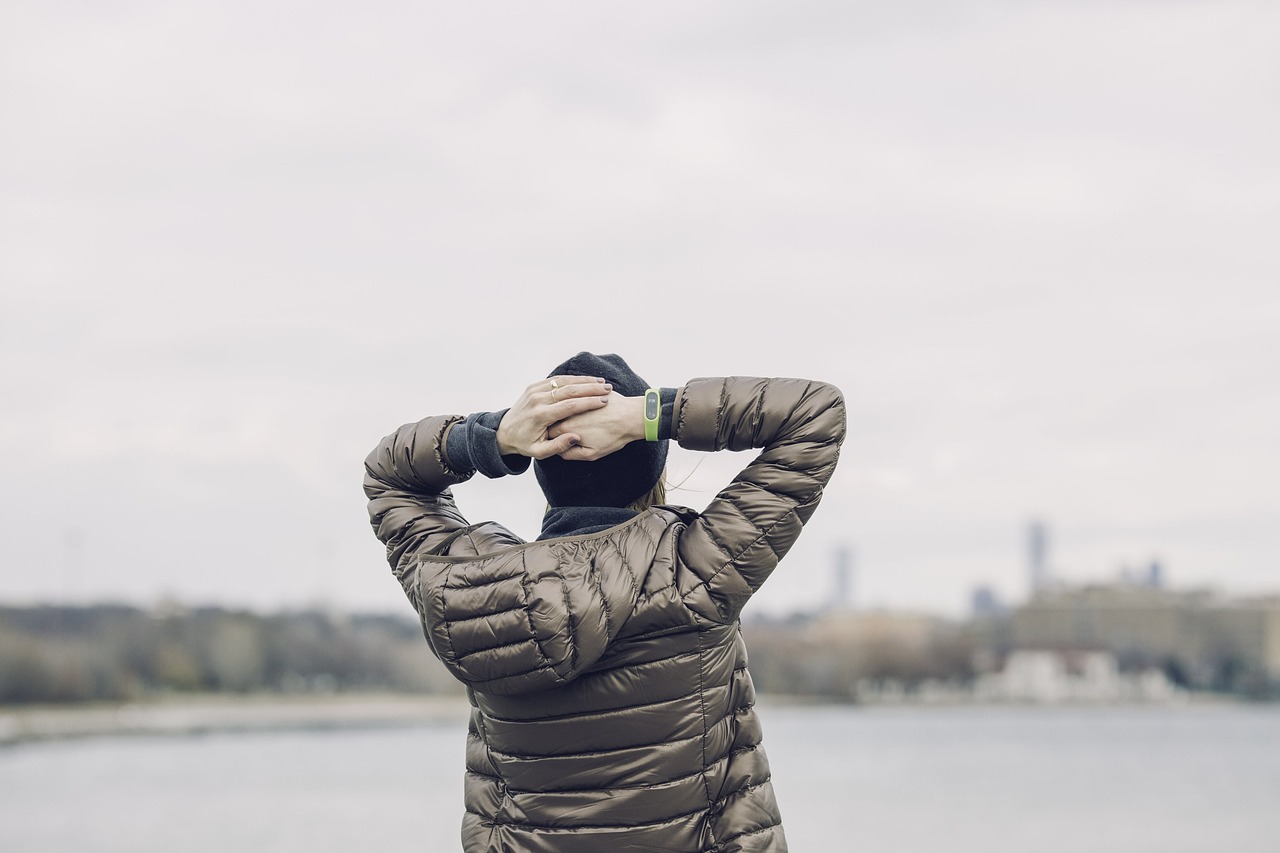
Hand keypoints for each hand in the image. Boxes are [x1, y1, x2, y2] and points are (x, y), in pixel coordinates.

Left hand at [496, 376, 611, 458]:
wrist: (504, 432)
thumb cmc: (524, 444)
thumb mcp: (540, 452)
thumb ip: (558, 447)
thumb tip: (575, 437)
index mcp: (540, 415)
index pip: (570, 405)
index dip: (588, 402)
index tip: (604, 402)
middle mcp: (537, 400)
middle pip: (569, 390)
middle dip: (590, 389)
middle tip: (607, 389)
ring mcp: (535, 391)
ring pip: (564, 381)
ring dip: (584, 381)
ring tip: (601, 383)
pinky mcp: (534, 386)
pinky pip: (556, 379)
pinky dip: (573, 379)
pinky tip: (586, 380)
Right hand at [548, 393, 644, 460]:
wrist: (632, 417)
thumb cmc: (613, 437)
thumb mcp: (591, 454)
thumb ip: (571, 453)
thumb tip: (560, 451)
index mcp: (565, 428)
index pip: (548, 432)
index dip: (550, 436)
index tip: (554, 438)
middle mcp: (567, 412)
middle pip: (553, 417)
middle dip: (555, 421)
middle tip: (562, 428)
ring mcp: (576, 399)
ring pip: (563, 403)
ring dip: (565, 407)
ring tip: (575, 416)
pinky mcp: (587, 391)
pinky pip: (577, 393)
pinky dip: (577, 398)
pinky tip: (583, 402)